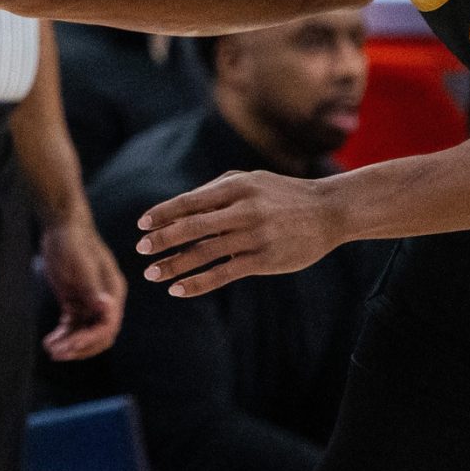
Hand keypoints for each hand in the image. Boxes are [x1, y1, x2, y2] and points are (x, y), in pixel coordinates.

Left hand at [40, 216, 125, 360]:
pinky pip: (73, 326)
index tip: (70, 345)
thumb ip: (93, 289)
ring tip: (50, 348)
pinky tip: (49, 341)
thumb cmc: (73, 241)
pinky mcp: (76, 301)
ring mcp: (91, 302)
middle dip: (80, 347)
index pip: (108, 326)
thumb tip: (107, 310)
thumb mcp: (81, 266)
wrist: (61, 225)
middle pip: (98, 335)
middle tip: (58, 353)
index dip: (90, 339)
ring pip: (84, 333)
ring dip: (69, 345)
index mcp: (113, 292)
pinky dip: (63, 336)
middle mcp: (106, 300)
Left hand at [136, 170, 343, 296]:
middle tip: (140, 249)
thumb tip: (181, 206)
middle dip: (163, 239)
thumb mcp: (252, 181)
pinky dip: (198, 282)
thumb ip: (217, 189)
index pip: (191, 201)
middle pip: (193, 227)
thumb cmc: (283, 194)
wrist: (329, 211)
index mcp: (237, 188)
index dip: (164, 213)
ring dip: (175, 265)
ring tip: (153, 274)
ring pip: (205, 253)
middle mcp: (244, 210)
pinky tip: (178, 289)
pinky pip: (224, 274)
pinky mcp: (264, 259)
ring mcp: (254, 236)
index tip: (142, 225)